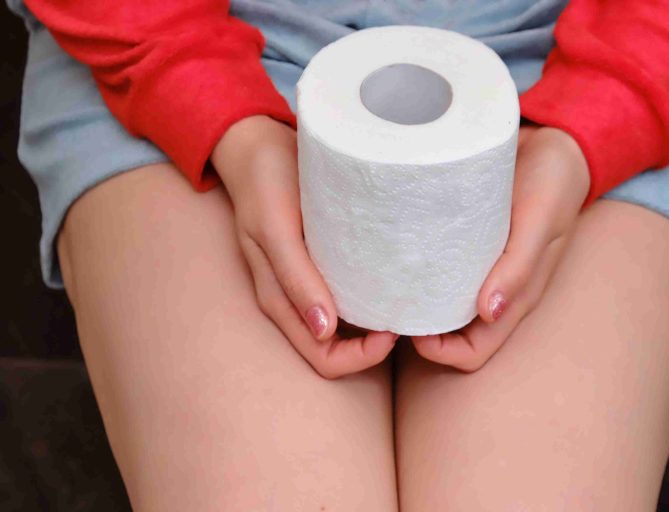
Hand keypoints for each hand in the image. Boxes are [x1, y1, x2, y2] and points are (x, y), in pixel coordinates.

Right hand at [211, 116, 397, 378]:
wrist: (260, 145)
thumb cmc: (265, 183)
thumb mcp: (275, 228)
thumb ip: (295, 279)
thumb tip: (324, 332)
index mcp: (280, 300)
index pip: (325, 358)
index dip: (361, 355)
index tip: (391, 328)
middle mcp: (296, 300)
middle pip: (338, 350)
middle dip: (374, 347)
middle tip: (403, 316)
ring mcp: (308, 283)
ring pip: (346, 328)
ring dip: (374, 326)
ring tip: (402, 300)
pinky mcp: (322, 262)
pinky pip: (348, 296)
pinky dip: (370, 298)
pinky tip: (391, 281)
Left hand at [411, 125, 589, 371]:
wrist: (551, 142)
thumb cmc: (553, 184)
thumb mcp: (540, 222)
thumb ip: (519, 267)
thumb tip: (488, 314)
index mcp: (515, 298)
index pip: (472, 351)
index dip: (440, 352)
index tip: (412, 329)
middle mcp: (492, 289)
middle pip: (449, 335)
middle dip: (418, 332)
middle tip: (391, 303)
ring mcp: (477, 267)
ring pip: (440, 306)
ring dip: (415, 305)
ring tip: (388, 282)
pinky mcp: (463, 242)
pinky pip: (438, 269)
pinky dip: (418, 272)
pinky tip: (398, 256)